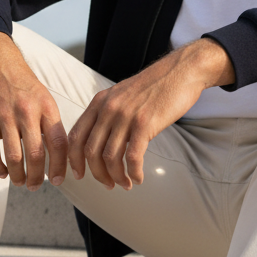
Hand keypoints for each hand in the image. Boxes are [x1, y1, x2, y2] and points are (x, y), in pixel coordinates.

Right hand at [0, 32, 67, 189]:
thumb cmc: (23, 85)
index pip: (58, 143)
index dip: (59, 166)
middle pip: (35, 155)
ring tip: (20, 182)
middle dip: (36, 177)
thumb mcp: (44, 98)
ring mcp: (4, 115)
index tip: (57, 180)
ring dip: (17, 176)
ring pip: (13, 157)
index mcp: (46, 107)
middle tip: (35, 186)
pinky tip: (2, 173)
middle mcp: (27, 111)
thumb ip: (50, 125)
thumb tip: (59, 158)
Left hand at [67, 39, 232, 189]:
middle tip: (107, 184)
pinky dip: (134, 172)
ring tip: (126, 184)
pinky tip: (139, 178)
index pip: (76, 135)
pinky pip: (133, 157)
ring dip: (116, 176)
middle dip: (96, 173)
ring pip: (110, 157)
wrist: (181, 71)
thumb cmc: (155, 86)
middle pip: (90, 151)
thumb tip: (101, 139)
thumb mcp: (122, 94)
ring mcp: (125, 116)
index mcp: (99, 102)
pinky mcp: (145, 123)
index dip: (74, 159)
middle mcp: (108, 108)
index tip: (80, 175)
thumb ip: (108, 113)